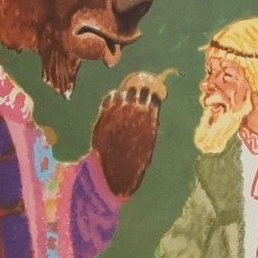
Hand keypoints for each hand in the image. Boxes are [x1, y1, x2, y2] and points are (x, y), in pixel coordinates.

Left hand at [91, 74, 163, 199]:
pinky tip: (115, 104)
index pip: (154, 96)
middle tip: (138, 92)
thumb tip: (151, 116)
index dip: (153, 95)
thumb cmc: (135, 161)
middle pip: (139, 89)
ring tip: (126, 100)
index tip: (152, 95)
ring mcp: (118, 110)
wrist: (114, 168)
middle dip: (140, 91)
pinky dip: (113, 98)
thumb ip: (149, 126)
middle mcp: (134, 110)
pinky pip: (110, 97)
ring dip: (126, 94)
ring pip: (123, 91)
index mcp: (149, 118)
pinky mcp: (104, 113)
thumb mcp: (148, 143)